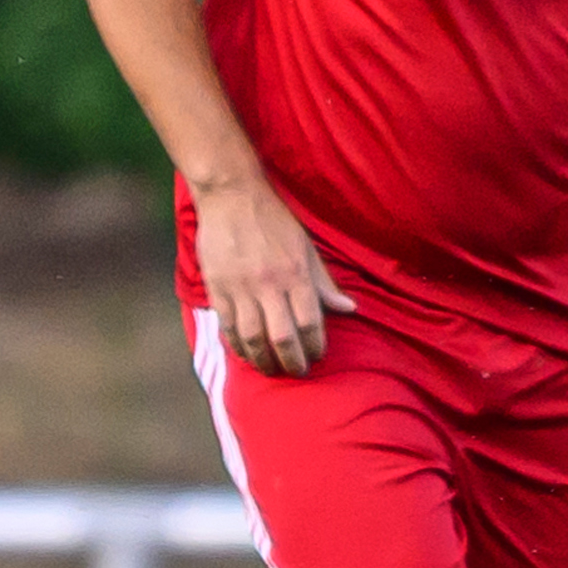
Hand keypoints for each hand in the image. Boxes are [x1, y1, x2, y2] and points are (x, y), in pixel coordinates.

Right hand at [190, 176, 349, 377]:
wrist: (232, 196)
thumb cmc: (274, 220)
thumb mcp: (306, 248)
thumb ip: (325, 282)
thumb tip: (350, 309)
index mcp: (296, 274)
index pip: (311, 322)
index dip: (316, 346)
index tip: (318, 355)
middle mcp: (269, 284)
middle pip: (283, 338)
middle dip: (292, 362)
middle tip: (297, 371)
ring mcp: (241, 287)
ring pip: (253, 337)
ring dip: (263, 360)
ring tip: (271, 369)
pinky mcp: (218, 287)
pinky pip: (228, 326)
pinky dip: (237, 345)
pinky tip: (245, 353)